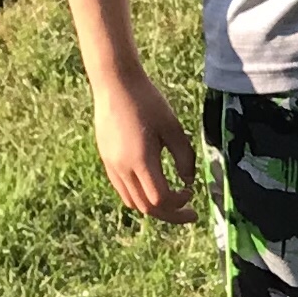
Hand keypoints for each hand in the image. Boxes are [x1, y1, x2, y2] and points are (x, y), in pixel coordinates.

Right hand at [92, 69, 196, 221]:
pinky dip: (140, 196)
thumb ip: (185, 157)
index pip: (160, 199)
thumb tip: (189, 181)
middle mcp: (123, 168)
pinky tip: (152, 187)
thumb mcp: (173, 128)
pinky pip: (123, 190)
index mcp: (141, 160)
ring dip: (155, 208)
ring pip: (133, 202)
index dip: (179, 203)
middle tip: (189, 212)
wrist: (115, 83)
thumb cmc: (147, 101)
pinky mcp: (106, 160)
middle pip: (147, 207)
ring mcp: (112, 165)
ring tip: (171, 202)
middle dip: (170, 214)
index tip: (191, 192)